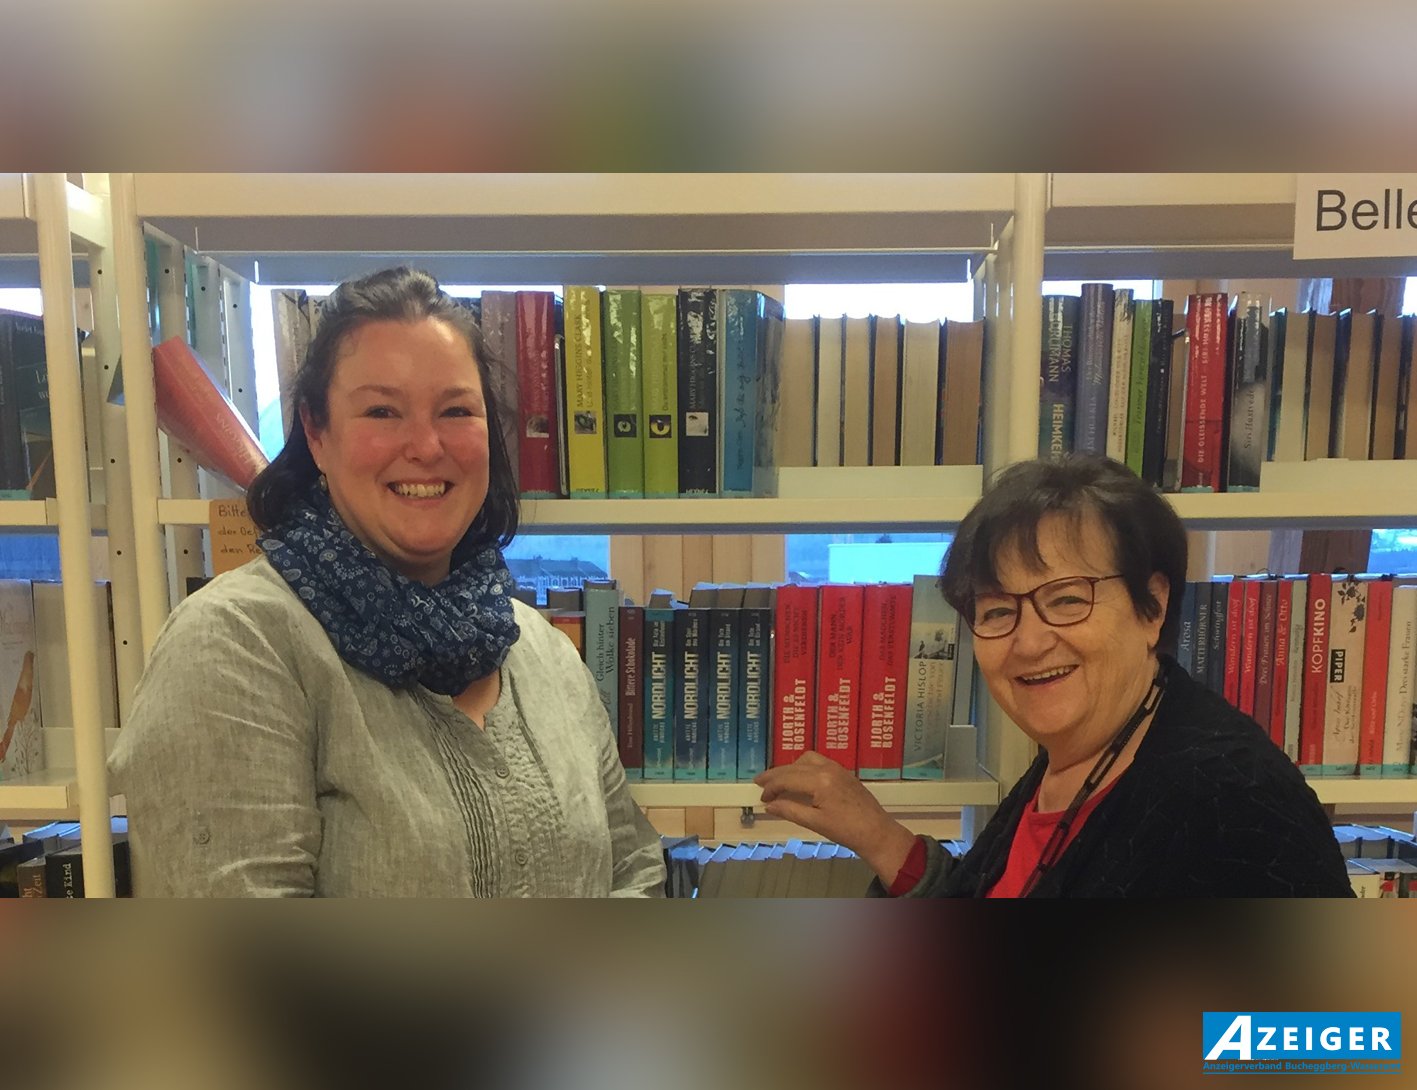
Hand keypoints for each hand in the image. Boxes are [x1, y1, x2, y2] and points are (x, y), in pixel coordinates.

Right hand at [754, 753, 918, 886]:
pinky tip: (799, 778)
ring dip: (790, 768)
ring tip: (778, 780)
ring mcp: (837, 768)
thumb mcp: (815, 823)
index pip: (787, 778)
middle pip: (794, 766)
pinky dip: (803, 767)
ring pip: (806, 759)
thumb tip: (769, 805)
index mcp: (819, 781)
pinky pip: (818, 762)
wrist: (876, 832)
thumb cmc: (846, 831)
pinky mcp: (843, 772)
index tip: (762, 799)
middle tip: (760, 783)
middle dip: (776, 775)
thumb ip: (790, 811)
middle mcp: (827, 768)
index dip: (771, 787)